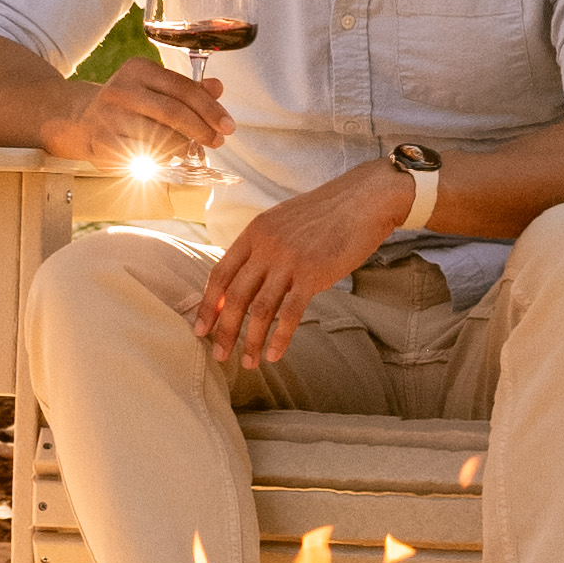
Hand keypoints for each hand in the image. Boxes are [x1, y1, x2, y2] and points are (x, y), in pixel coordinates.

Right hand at [48, 58, 222, 173]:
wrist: (80, 119)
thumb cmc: (129, 104)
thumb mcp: (155, 88)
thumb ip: (187, 89)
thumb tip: (217, 87)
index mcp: (139, 69)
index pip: (183, 88)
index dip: (210, 108)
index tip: (227, 125)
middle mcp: (122, 89)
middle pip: (173, 112)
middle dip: (201, 129)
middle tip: (217, 141)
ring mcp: (110, 116)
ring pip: (160, 138)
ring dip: (183, 148)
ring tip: (189, 150)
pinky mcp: (103, 143)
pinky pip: (144, 156)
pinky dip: (162, 160)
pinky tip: (167, 159)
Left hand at [198, 158, 414, 379]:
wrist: (363, 200)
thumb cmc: (324, 214)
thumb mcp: (281, 222)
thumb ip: (261, 248)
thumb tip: (244, 279)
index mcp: (254, 233)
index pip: (221, 273)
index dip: (208, 304)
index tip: (200, 328)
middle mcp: (266, 247)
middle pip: (236, 296)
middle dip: (224, 330)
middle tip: (217, 355)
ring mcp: (288, 261)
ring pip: (260, 309)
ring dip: (250, 340)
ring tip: (247, 362)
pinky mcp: (313, 274)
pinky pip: (290, 313)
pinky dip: (280, 337)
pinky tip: (274, 355)